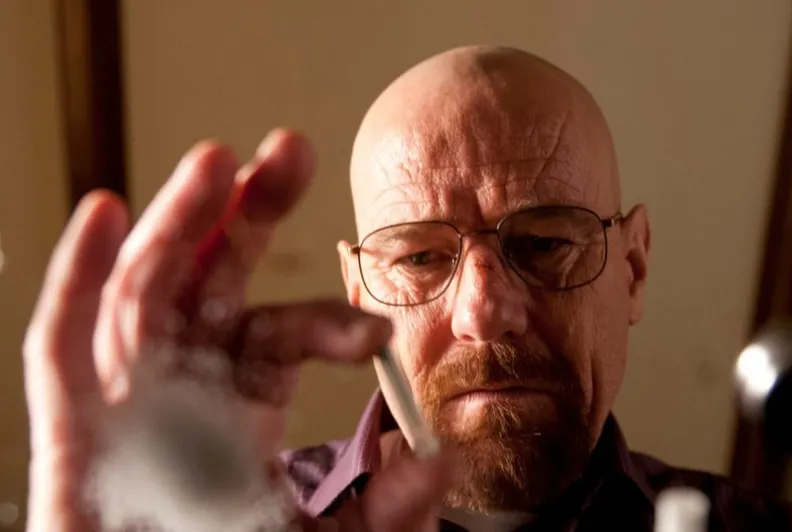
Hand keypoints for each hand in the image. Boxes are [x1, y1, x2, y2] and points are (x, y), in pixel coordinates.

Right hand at [23, 129, 454, 530]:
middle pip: (215, 272)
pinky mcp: (69, 410)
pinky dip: (77, 272)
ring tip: (217, 161)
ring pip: (149, 283)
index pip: (285, 330)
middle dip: (250, 209)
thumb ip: (382, 504)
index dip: (327, 323)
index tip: (376, 336)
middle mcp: (187, 365)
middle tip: (294, 150)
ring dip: (178, 220)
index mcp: (243, 386)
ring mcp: (127, 379)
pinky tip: (107, 210)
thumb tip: (441, 465)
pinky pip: (64, 334)